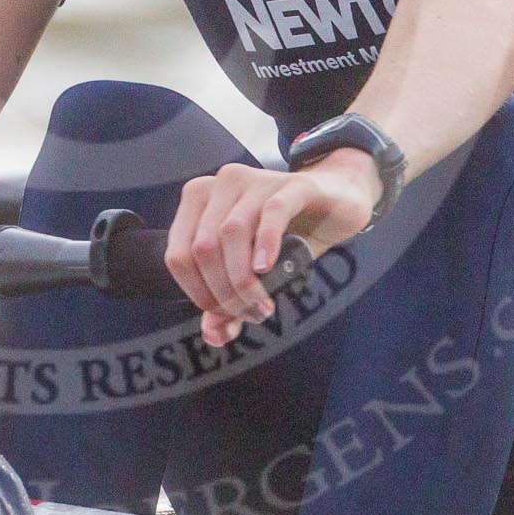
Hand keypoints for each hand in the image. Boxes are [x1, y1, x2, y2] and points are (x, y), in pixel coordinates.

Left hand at [165, 150, 380, 346]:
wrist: (336, 202)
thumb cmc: (285, 237)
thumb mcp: (251, 271)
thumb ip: (228, 300)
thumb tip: (212, 334)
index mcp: (198, 200)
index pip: (177, 255)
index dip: (197, 293)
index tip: (224, 316)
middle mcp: (221, 184)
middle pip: (203, 248)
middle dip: (225, 293)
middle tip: (252, 314)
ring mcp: (256, 180)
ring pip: (231, 233)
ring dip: (243, 280)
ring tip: (263, 305)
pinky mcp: (292, 185)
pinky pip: (272, 212)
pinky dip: (265, 244)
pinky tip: (267, 268)